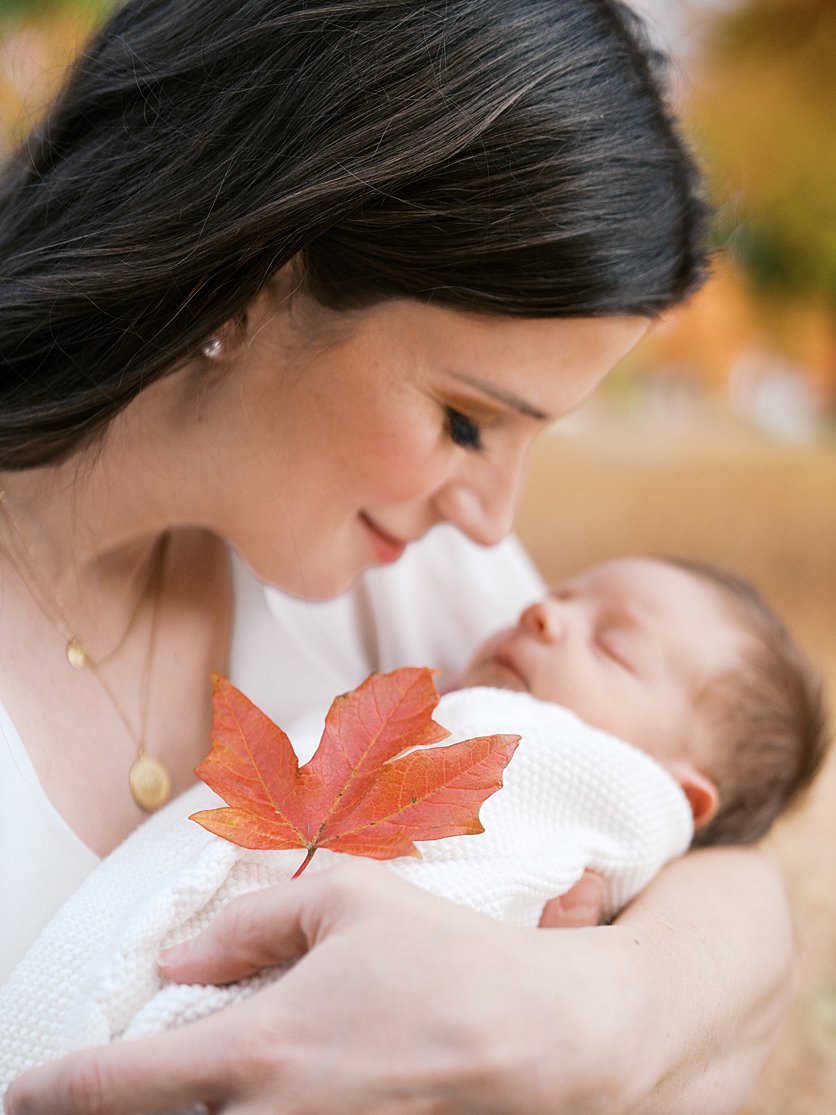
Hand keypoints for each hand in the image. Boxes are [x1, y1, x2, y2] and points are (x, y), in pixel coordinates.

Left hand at [4, 862, 634, 1114]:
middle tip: (113, 1086)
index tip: (20, 1093)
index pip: (120, 1085)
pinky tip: (263, 1091)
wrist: (540, 1039)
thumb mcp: (348, 901)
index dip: (54, 1091)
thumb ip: (252, 921)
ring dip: (193, 1110)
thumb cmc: (446, 959)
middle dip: (122, 1108)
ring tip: (192, 1079)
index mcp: (258, 1050)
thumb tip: (182, 958)